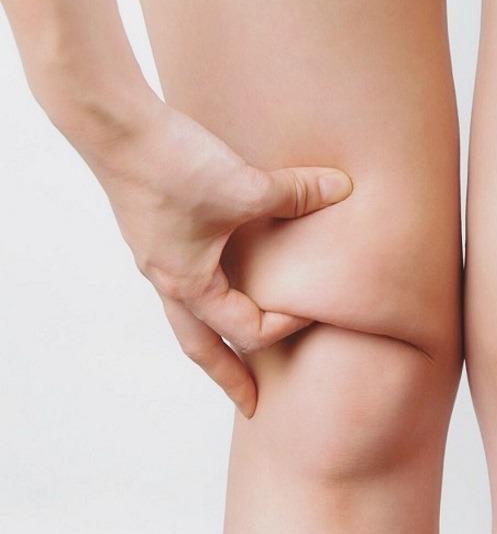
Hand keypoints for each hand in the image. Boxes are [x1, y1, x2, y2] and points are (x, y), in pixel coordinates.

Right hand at [71, 97, 351, 416]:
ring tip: (237, 352)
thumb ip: (297, 194)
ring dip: (215, 340)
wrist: (116, 128)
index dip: (284, 325)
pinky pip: (186, 282)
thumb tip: (342, 189)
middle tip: (253, 406)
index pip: (245, 329)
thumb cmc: (172, 166)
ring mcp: (158, 260)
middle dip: (229, 379)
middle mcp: (169, 281)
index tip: (314, 309)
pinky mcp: (157, 234)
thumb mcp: (245, 186)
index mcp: (189, 285)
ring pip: (188, 318)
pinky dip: (208, 296)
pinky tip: (226, 278)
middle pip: (200, 348)